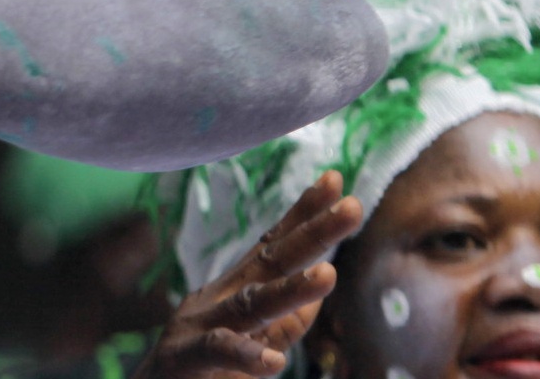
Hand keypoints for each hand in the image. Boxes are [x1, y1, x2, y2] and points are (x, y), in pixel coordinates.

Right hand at [138, 171, 362, 378]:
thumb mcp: (249, 339)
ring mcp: (202, 325)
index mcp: (236, 290)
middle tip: (352, 207)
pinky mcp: (187, 358)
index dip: (303, 214)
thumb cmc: (203, 368)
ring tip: (327, 277)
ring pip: (252, 305)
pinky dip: (245, 354)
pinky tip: (274, 361)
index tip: (335, 180)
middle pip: (272, 262)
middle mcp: (221, 298)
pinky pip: (219, 352)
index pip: (274, 245)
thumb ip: (284, 323)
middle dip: (312, 235)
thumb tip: (320, 291)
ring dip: (290, 291)